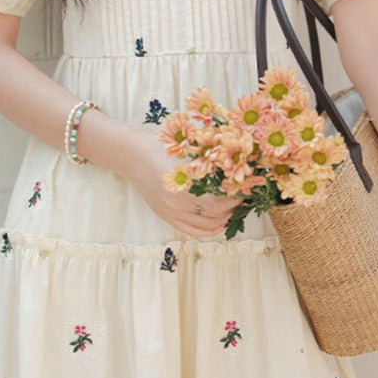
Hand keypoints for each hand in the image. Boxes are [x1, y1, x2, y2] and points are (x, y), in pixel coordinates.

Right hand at [120, 126, 238, 238]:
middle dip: (234, 207)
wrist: (131, 154)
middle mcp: (175, 204)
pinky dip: (209, 230)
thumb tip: (237, 168)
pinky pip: (191, 231)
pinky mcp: (165, 216)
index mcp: (181, 186)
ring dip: (224, 219)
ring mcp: (169, 212)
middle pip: (214, 216)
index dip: (235, 198)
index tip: (246, 188)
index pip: (218, 203)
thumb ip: (209, 163)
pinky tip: (220, 221)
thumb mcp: (187, 151)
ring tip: (235, 207)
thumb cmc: (160, 146)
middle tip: (245, 196)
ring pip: (205, 226)